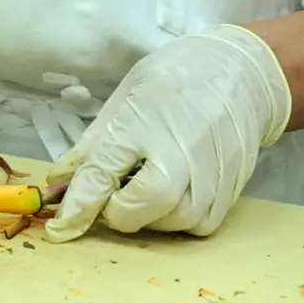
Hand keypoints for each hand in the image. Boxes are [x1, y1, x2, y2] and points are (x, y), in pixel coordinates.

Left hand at [43, 26, 288, 240]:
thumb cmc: (177, 78)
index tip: (61, 229)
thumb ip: (93, 144)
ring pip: (174, 221)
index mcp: (143, 122)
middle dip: (120, 212)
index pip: (101, 174)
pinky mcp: (233, 188)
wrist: (243, 73)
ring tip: (147, 187)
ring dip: (151, 216)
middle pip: (144, 206)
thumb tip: (60, 183)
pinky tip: (175, 193)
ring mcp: (212, 171)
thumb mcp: (125, 96)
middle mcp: (180, 150)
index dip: (77, 207)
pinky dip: (180, 219)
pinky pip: (201, 224)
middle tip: (116, 194)